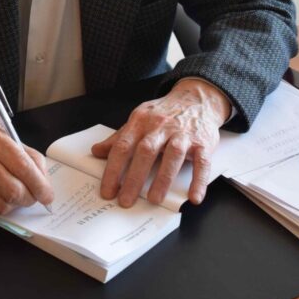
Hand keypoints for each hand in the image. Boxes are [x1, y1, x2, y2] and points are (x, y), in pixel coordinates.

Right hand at [0, 110, 54, 214]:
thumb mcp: (0, 132)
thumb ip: (24, 152)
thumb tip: (43, 179)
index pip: (23, 167)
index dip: (40, 185)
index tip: (47, 194)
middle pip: (14, 190)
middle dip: (29, 198)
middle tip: (33, 197)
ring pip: (1, 205)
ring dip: (14, 204)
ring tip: (16, 196)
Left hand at [91, 78, 230, 206]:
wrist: (196, 98)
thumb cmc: (164, 113)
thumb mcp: (139, 120)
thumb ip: (119, 137)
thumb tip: (97, 151)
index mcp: (141, 122)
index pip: (123, 146)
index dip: (113, 169)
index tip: (108, 190)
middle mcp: (161, 126)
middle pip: (145, 152)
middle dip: (134, 178)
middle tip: (126, 200)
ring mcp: (183, 134)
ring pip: (173, 155)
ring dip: (163, 179)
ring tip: (153, 199)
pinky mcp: (202, 142)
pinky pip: (202, 162)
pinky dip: (198, 181)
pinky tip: (194, 197)